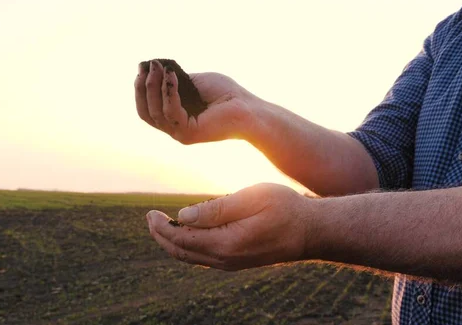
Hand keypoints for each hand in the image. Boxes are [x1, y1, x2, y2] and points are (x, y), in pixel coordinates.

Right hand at [134, 60, 259, 143]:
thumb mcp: (194, 82)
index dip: (141, 89)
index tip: (142, 67)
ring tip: (159, 67)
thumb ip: (173, 80)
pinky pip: (171, 112)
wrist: (249, 109)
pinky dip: (169, 92)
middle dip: (143, 87)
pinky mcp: (189, 134)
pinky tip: (172, 75)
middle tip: (148, 66)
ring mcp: (181, 134)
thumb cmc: (226, 94)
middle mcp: (175, 129)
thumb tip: (152, 67)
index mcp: (175, 118)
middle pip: (146, 112)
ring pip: (155, 112)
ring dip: (154, 87)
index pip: (147, 108)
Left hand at [145, 183, 313, 270]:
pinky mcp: (238, 261)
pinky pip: (204, 258)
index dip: (161, 227)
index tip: (149, 213)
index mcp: (225, 243)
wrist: (311, 231)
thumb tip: (183, 215)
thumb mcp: (251, 198)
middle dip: (161, 236)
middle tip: (150, 219)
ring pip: (191, 257)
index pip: (181, 239)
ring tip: (162, 226)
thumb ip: (216, 208)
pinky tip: (187, 234)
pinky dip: (188, 247)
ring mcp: (232, 263)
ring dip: (173, 243)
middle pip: (181, 252)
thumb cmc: (284, 208)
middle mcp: (225, 259)